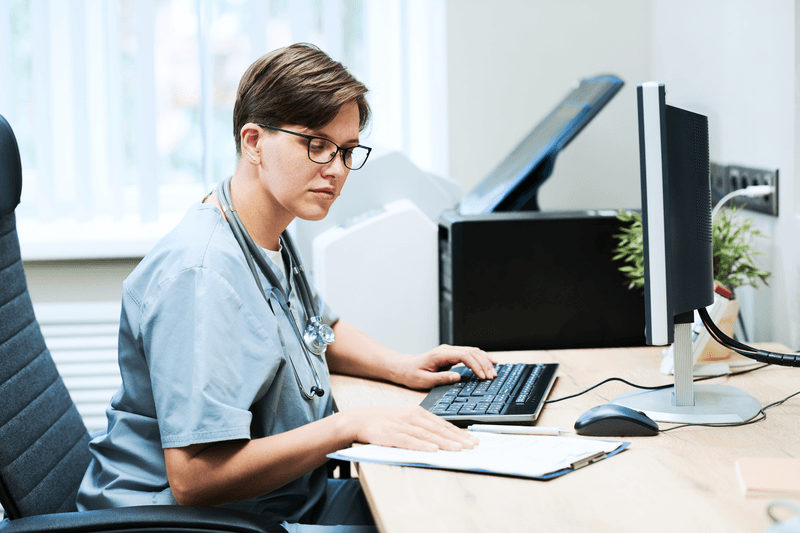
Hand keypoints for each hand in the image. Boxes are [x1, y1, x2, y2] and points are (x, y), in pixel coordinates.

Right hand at [342, 406, 479, 451]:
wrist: (360, 419)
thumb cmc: (384, 421)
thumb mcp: (406, 419)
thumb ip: (423, 427)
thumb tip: (441, 439)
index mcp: (418, 413)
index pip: (443, 424)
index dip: (459, 432)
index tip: (472, 439)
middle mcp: (413, 418)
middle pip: (439, 429)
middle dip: (458, 438)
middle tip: (473, 446)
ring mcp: (403, 426)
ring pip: (428, 435)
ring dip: (446, 443)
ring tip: (459, 449)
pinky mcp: (392, 435)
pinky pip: (410, 441)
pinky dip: (423, 446)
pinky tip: (433, 450)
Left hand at [395, 344, 497, 389]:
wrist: (404, 368)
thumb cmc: (412, 375)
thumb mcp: (424, 380)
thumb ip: (441, 378)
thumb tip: (458, 377)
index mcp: (440, 354)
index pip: (464, 355)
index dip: (476, 365)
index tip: (483, 376)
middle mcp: (446, 350)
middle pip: (471, 352)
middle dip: (484, 364)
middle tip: (492, 377)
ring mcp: (450, 351)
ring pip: (472, 351)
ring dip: (484, 360)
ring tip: (494, 372)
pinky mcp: (452, 355)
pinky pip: (470, 354)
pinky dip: (481, 358)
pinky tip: (490, 362)